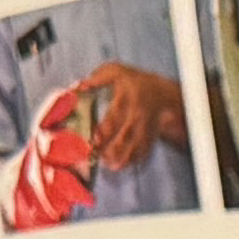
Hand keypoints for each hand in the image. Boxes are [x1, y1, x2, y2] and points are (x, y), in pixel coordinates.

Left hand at [51, 60, 187, 173]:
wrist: (161, 93)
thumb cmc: (132, 81)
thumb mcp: (115, 71)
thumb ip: (96, 78)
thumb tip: (77, 88)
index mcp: (127, 95)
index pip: (116, 114)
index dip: (105, 130)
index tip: (95, 141)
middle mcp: (138, 112)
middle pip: (127, 134)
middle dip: (115, 148)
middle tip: (102, 159)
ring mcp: (147, 126)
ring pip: (137, 145)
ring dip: (125, 158)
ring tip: (113, 167)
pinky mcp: (151, 136)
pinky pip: (144, 150)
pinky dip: (134, 160)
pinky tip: (123, 166)